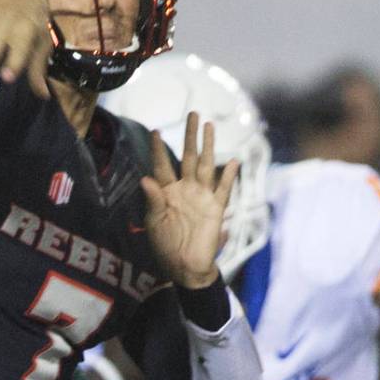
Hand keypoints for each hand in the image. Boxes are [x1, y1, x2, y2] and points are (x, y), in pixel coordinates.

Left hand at [141, 112, 239, 288]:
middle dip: (190, 136)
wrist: (184, 266)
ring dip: (209, 146)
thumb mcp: (154, 221)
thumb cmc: (165, 244)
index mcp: (166, 192)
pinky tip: (234, 161)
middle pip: (188, 157)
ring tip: (210, 126)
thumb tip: (145, 178)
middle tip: (192, 114)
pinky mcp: (215, 208)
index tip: (155, 130)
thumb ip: (152, 199)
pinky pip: (224, 189)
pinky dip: (229, 176)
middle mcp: (184, 189)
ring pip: (206, 166)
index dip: (158, 149)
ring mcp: (201, 196)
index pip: (162, 165)